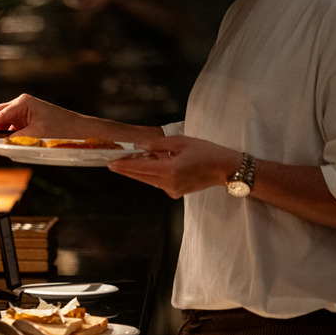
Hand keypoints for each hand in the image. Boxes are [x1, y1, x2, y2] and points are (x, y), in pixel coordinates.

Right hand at [0, 94, 85, 137]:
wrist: (78, 130)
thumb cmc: (61, 129)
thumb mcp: (36, 135)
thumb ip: (15, 139)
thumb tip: (0, 144)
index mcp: (22, 102)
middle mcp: (21, 103)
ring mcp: (24, 110)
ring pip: (3, 120)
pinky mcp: (27, 118)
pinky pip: (11, 125)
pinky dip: (7, 133)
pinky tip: (8, 141)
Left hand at [107, 135, 240, 198]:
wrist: (225, 169)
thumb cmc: (207, 152)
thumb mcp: (181, 142)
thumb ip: (157, 144)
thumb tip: (139, 146)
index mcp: (169, 170)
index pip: (139, 168)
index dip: (123, 165)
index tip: (110, 162)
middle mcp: (168, 183)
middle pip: (140, 176)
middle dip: (126, 169)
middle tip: (112, 162)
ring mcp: (172, 190)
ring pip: (147, 180)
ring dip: (138, 171)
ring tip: (127, 160)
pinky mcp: (175, 192)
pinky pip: (157, 182)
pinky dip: (151, 174)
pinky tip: (149, 164)